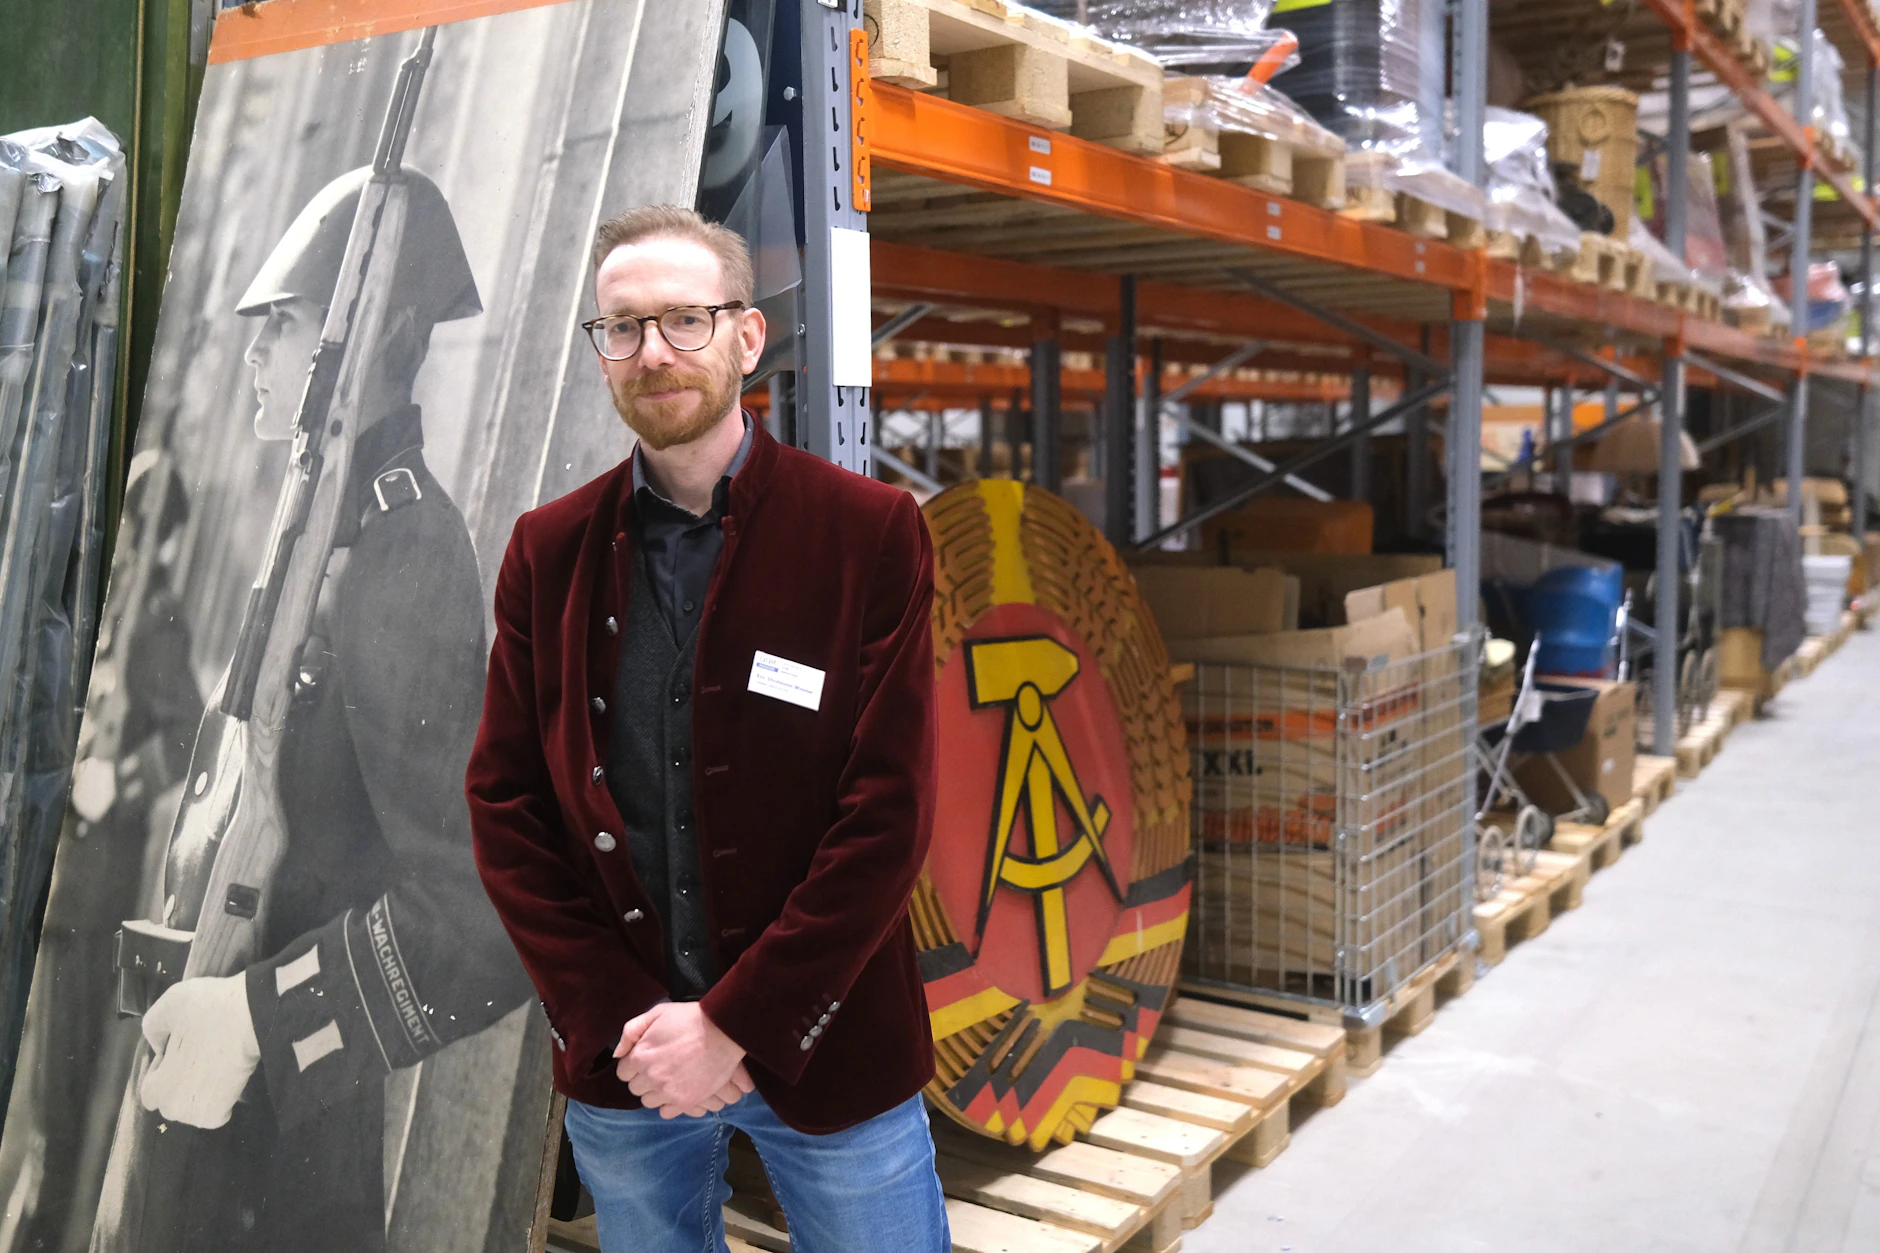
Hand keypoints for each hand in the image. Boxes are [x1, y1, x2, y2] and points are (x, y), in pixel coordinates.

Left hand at [138, 973, 261, 1128]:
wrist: (256, 1015)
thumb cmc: (210, 1010)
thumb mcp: (169, 1004)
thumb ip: (153, 1028)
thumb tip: (160, 1046)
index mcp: (156, 1086)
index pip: (148, 1089)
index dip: (161, 1067)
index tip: (179, 1049)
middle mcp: (174, 1109)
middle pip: (169, 1101)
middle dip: (176, 1083)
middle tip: (196, 1057)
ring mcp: (200, 1115)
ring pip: (190, 1108)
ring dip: (196, 1093)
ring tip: (212, 1067)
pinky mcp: (223, 1114)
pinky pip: (213, 1113)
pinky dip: (217, 1101)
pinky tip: (225, 1079)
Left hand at [613, 1002, 748, 1118]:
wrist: (722, 1030)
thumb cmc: (690, 1018)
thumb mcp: (657, 1013)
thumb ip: (631, 1030)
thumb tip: (617, 1054)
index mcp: (640, 1055)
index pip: (623, 1072)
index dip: (633, 1065)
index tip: (645, 1060)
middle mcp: (650, 1076)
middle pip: (635, 1088)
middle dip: (644, 1078)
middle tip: (659, 1068)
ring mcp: (667, 1091)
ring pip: (649, 1101)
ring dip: (655, 1092)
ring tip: (669, 1080)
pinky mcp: (685, 1101)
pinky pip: (665, 1112)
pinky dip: (669, 1105)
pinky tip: (676, 1092)